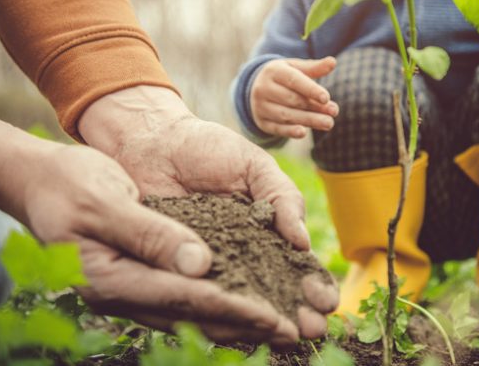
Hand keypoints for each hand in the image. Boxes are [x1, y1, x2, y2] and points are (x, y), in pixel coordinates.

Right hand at [0, 106, 307, 344]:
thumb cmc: (67, 184)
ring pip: (193, 312)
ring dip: (239, 322)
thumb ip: (150, 234)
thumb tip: (200, 266)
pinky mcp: (140, 278)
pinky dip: (219, 304)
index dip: (234, 308)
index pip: (184, 298)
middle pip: (195, 315)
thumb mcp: (105, 201)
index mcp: (110, 279)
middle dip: (246, 326)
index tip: (275, 318)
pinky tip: (247, 306)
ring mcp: (131, 290)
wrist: (39, 181)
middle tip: (292, 334)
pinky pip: (186, 298)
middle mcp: (123, 294)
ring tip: (280, 329)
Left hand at [78, 85, 338, 338]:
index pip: (295, 264)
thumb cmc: (207, 148)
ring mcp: (207, 266)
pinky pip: (196, 295)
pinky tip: (233, 326)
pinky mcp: (174, 270)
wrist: (151, 141)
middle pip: (273, 292)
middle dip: (295, 312)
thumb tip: (303, 243)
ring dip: (262, 321)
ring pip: (239, 301)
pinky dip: (214, 312)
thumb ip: (282, 198)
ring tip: (283, 337)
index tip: (327, 301)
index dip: (312, 284)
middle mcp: (240, 254)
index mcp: (266, 230)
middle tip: (311, 329)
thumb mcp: (253, 166)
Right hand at [250, 57, 338, 138]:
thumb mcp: (295, 68)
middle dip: (314, 107)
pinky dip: (290, 131)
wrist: (256, 88)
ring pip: (286, 115)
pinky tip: (303, 133)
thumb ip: (314, 67)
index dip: (310, 89)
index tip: (326, 98)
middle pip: (292, 100)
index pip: (293, 81)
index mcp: (274, 71)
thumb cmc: (283, 76)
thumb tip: (333, 62)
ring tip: (328, 123)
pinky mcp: (262, 122)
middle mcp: (264, 89)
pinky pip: (277, 128)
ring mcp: (261, 107)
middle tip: (334, 112)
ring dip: (309, 120)